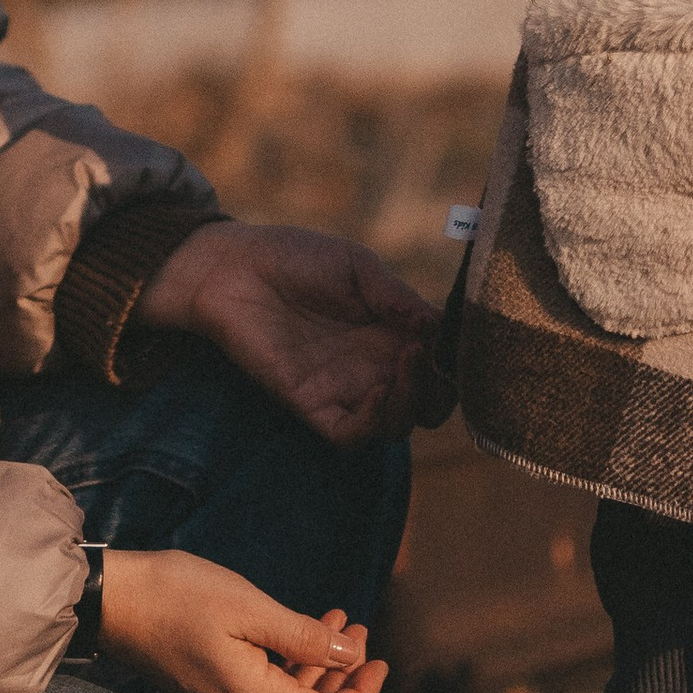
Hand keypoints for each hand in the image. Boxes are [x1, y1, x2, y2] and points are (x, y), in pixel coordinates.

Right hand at [99, 549, 386, 692]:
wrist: (114, 599)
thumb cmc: (179, 594)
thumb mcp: (249, 608)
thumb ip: (302, 637)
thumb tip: (351, 656)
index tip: (383, 660)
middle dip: (344, 677)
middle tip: (361, 631)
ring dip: (319, 665)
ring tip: (339, 621)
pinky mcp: (209, 689)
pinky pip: (265, 689)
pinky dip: (292, 664)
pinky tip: (300, 629)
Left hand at [135, 219, 439, 446]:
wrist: (234, 267)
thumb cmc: (294, 257)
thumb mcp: (357, 267)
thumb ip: (398, 297)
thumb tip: (440, 326)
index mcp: (391, 331)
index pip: (440, 362)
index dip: (455, 358)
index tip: (458, 338)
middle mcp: (373, 365)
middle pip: (428, 403)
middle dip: (442, 389)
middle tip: (431, 355)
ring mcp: (345, 388)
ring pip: (398, 425)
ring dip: (413, 401)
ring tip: (408, 360)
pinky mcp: (311, 404)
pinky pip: (352, 435)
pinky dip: (375, 423)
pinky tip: (378, 391)